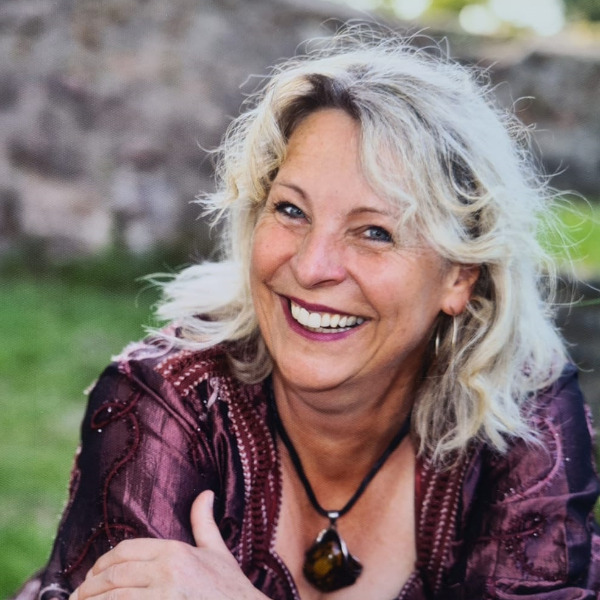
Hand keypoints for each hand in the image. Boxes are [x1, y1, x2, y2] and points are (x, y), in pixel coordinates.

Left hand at [69, 490, 267, 599]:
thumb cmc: (231, 588)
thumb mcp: (218, 552)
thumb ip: (204, 523)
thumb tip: (206, 493)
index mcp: (176, 552)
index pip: (126, 550)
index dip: (103, 561)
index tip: (93, 573)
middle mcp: (168, 571)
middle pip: (116, 574)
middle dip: (91, 585)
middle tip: (78, 595)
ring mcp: (164, 597)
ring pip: (115, 597)